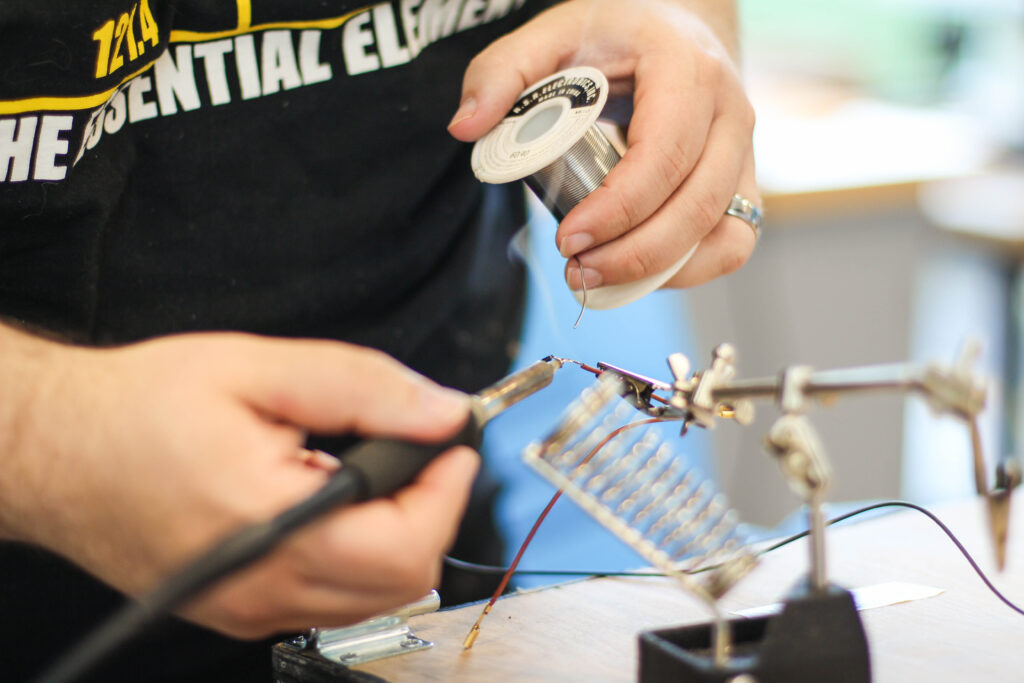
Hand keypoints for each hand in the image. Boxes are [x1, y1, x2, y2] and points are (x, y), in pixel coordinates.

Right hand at [0, 329, 477, 637]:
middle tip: (415, 454)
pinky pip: (330, 599)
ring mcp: (248, 607)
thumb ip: (363, 388)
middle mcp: (259, 585)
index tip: (450, 446)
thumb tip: (440, 411)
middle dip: (429, 512)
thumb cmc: (138, 407)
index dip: (446, 491)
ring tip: (362, 473)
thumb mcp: (259, 368)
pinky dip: (356, 556)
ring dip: (396, 536)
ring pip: (372, 597)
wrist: (59, 448)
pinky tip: (328, 505)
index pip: (403, 545)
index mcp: (268, 524)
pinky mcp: (238, 610)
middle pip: (400, 580)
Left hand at [449, 0, 758, 291]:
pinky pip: (733, 244)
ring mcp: (743, 152)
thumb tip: (465, 127)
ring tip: (599, 277)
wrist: (675, 28)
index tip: (567, 238)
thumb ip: (501, 73)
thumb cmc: (614, 34)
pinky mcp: (742, 184)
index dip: (617, 208)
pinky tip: (637, 272)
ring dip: (660, 272)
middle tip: (577, 270)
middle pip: (697, 205)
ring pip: (723, 234)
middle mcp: (730, 113)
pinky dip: (688, 271)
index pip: (663, 154)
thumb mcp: (553, 34)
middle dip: (634, 254)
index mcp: (688, 70)